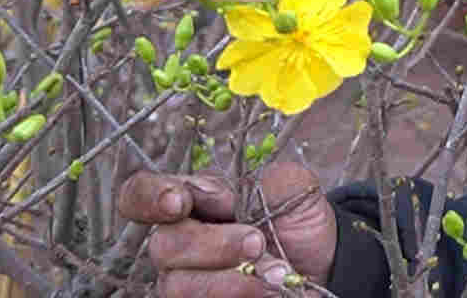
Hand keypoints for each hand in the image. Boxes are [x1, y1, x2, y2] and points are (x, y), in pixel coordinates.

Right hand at [118, 162, 337, 295]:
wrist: (324, 260)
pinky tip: (267, 289)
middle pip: (163, 244)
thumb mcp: (288, 186)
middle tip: (257, 242)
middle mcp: (179, 239)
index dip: (149, 197)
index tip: (179, 202)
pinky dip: (237, 296)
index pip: (142, 193)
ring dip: (232, 279)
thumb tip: (210, 194)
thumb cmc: (298, 218)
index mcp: (193, 198)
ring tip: (274, 272)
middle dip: (214, 245)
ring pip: (177, 284)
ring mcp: (185, 277)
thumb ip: (249, 181)